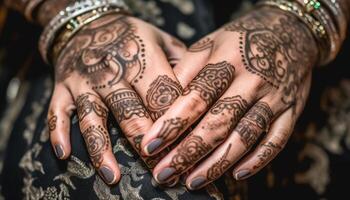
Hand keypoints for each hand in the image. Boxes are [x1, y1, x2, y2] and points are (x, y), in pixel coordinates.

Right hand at [47, 13, 185, 184]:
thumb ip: (183, 62)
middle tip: (159, 171)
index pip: (163, 96)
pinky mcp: (63, 88)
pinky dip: (58, 133)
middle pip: (132, 114)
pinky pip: (58, 112)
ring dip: (102, 150)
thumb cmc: (132, 36)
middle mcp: (112, 72)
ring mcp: (85, 82)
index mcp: (142, 59)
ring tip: (113, 177)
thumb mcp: (160, 38)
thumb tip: (203, 93)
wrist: (88, 22)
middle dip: (147, 145)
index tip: (186, 149)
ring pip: (94, 119)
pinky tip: (64, 155)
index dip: (176, 124)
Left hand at [141, 7, 317, 188]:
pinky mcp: (291, 111)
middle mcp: (252, 80)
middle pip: (217, 123)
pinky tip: (236, 174)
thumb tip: (160, 102)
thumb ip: (186, 70)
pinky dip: (258, 160)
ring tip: (192, 182)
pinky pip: (277, 141)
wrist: (289, 31)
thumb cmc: (239, 40)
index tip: (149, 146)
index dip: (171, 124)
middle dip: (188, 152)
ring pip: (244, 137)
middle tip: (163, 173)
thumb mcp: (210, 43)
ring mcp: (274, 98)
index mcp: (227, 61)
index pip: (195, 97)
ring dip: (217, 164)